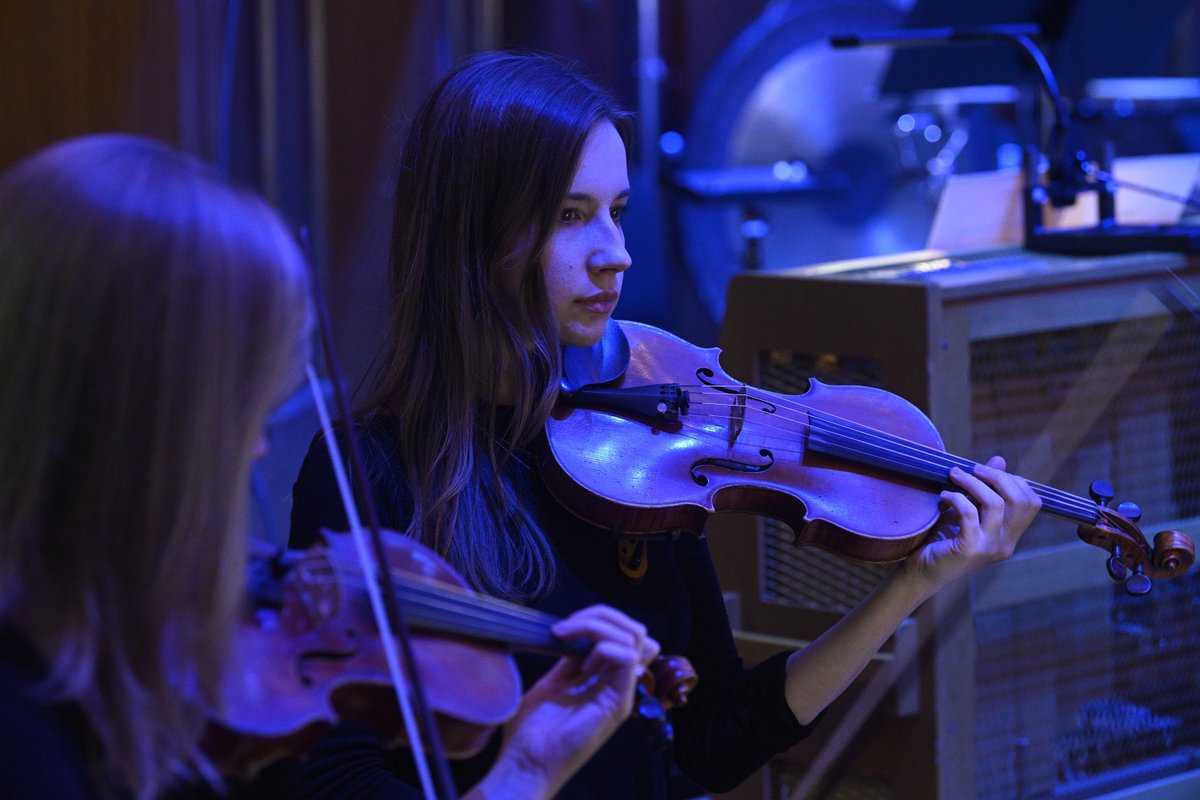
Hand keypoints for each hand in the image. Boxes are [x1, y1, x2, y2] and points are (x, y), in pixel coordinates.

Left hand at [471, 605, 659, 798]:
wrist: (525, 763)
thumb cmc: (532, 731)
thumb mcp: (552, 682)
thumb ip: (569, 660)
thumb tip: (573, 634)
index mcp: (603, 677)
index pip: (623, 632)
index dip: (597, 618)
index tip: (562, 628)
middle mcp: (617, 683)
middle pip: (634, 630)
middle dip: (601, 616)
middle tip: (566, 628)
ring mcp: (620, 693)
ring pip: (633, 637)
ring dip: (598, 627)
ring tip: (567, 640)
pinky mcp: (618, 704)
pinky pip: (626, 659)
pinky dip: (603, 647)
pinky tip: (581, 664)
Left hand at [901, 456, 1040, 594]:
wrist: (922, 572)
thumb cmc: (943, 540)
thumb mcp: (969, 512)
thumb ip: (986, 489)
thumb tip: (999, 460)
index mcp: (1010, 536)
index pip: (1032, 503)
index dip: (1014, 481)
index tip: (988, 472)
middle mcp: (1005, 544)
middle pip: (1019, 500)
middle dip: (996, 477)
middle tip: (972, 469)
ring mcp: (989, 548)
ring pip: (995, 504)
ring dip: (973, 483)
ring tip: (954, 476)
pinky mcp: (969, 548)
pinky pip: (969, 513)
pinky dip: (956, 498)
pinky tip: (944, 496)